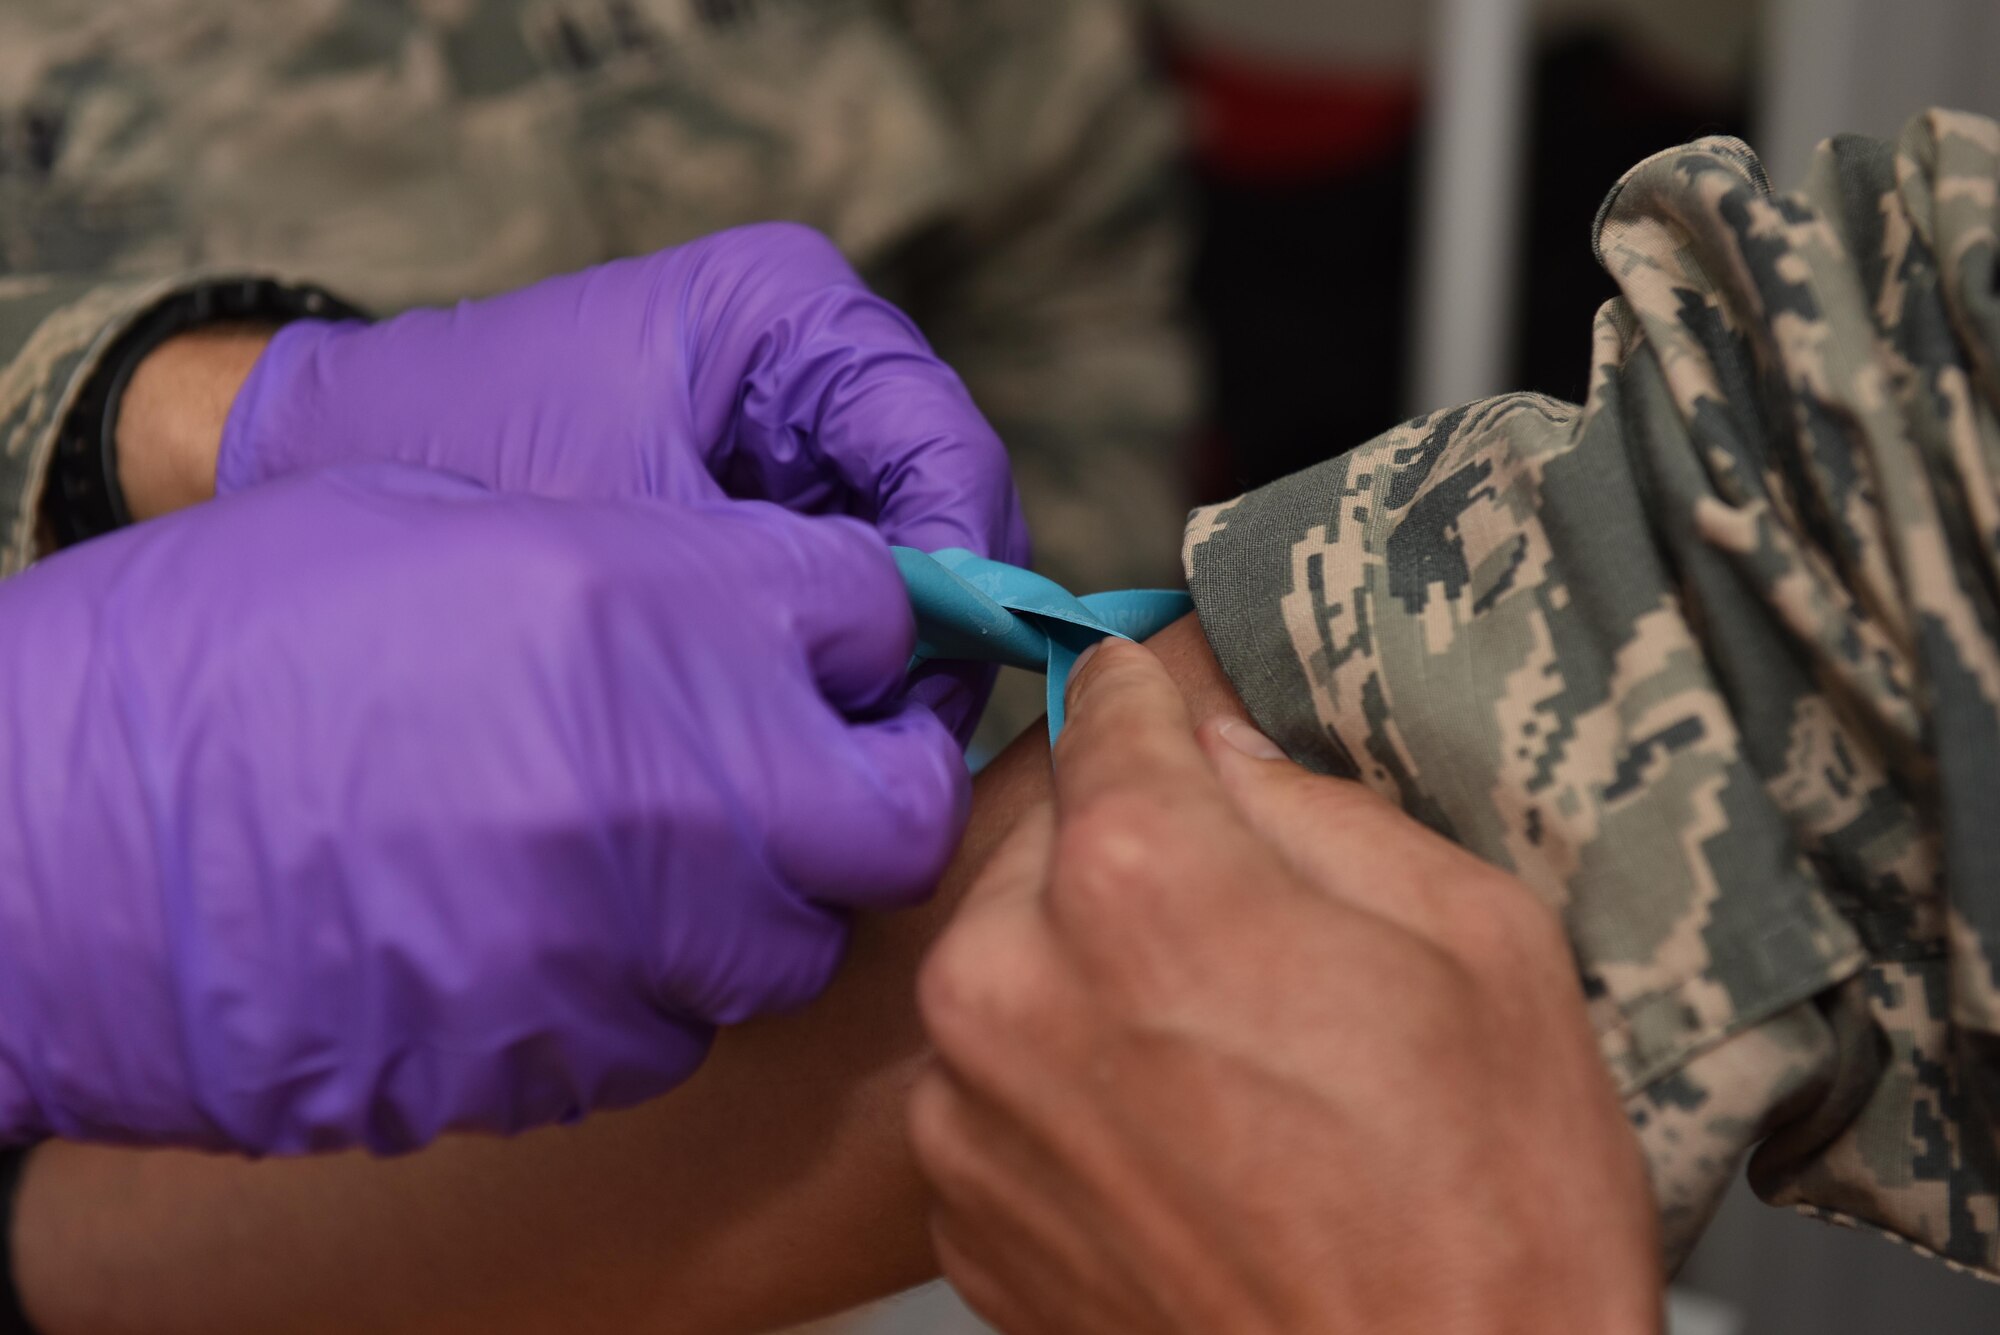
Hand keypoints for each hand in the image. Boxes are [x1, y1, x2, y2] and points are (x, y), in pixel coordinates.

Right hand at [0, 464, 965, 1153]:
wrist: (34, 833)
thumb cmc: (218, 646)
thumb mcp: (436, 527)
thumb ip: (638, 569)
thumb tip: (754, 611)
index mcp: (641, 605)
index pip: (876, 619)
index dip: (871, 637)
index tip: (840, 658)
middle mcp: (663, 780)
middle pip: (889, 814)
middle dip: (867, 791)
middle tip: (799, 777)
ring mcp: (612, 941)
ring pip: (790, 945)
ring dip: (756, 902)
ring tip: (654, 858)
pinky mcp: (544, 1060)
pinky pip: (666, 1035)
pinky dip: (642, 992)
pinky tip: (547, 938)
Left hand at [213, 223, 1028, 739]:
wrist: (314, 468)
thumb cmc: (457, 462)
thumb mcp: (633, 533)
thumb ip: (789, 596)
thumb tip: (924, 701)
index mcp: (795, 314)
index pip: (950, 453)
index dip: (959, 584)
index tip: (916, 695)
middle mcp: (813, 363)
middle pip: (946, 514)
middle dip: (924, 634)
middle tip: (882, 748)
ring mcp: (791, 433)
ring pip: (905, 565)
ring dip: (879, 657)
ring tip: (825, 746)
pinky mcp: (760, 500)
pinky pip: (839, 588)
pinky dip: (825, 656)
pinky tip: (783, 720)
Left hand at [910, 641, 1660, 1333]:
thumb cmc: (1486, 1222)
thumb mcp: (1480, 941)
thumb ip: (1323, 807)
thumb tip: (1225, 757)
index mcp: (1141, 882)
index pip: (1105, 709)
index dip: (1154, 706)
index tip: (1166, 712)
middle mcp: (1013, 984)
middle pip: (1051, 838)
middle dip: (1134, 857)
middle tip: (1245, 932)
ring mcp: (970, 1112)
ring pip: (1015, 960)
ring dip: (1093, 976)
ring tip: (1224, 1061)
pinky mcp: (961, 1211)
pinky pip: (997, 1082)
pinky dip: (1067, 1085)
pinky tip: (1180, 1142)